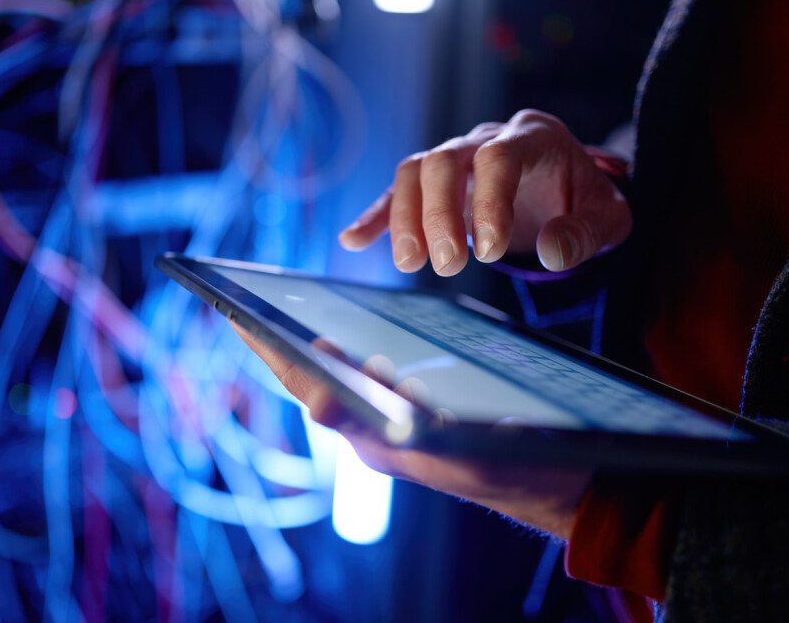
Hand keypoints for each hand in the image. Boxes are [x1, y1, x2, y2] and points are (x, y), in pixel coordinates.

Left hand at [231, 322, 592, 540]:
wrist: (557, 482)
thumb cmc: (510, 467)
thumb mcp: (451, 447)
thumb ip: (387, 431)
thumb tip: (317, 407)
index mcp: (375, 438)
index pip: (306, 386)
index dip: (268, 350)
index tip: (231, 313)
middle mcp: (377, 431)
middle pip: (314, 380)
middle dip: (277, 345)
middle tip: (242, 306)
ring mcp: (396, 424)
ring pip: (340, 381)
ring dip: (309, 349)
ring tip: (282, 316)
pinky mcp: (417, 416)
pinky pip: (373, 381)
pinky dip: (353, 355)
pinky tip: (353, 337)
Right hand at [339, 110, 631, 274]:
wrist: (568, 185)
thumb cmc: (585, 199)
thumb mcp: (608, 219)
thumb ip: (585, 234)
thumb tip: (552, 253)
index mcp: (532, 136)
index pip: (498, 157)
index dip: (488, 201)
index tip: (488, 252)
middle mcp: (486, 137)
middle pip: (444, 159)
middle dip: (439, 213)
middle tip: (447, 267)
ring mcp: (455, 156)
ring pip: (414, 170)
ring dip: (405, 217)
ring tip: (410, 265)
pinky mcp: (434, 181)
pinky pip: (397, 190)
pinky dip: (376, 216)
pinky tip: (354, 240)